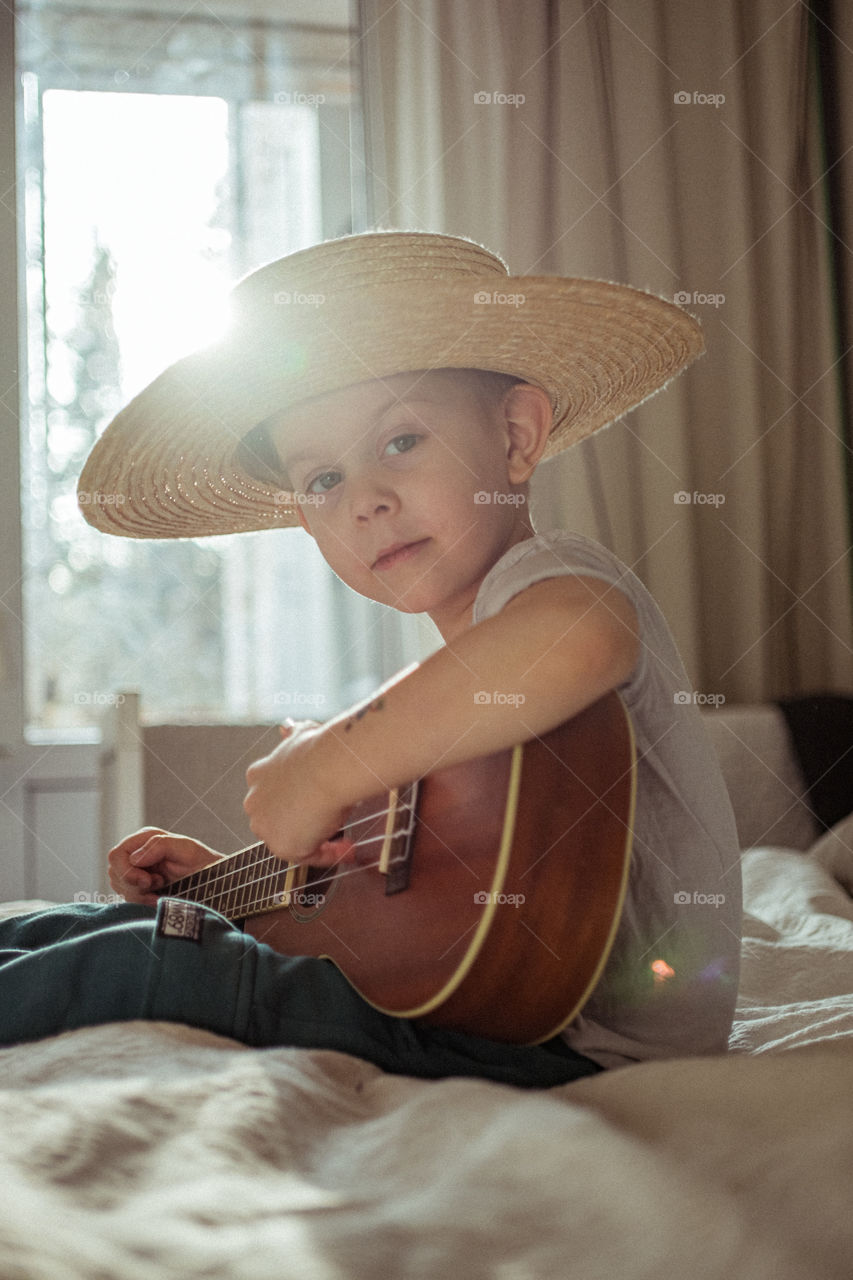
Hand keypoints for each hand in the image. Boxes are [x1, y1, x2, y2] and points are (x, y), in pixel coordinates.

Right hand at [108, 827, 222, 904]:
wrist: (214, 883)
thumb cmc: (203, 863)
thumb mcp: (186, 849)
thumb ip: (160, 846)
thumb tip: (134, 858)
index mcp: (145, 838)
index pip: (117, 855)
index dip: (127, 871)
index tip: (148, 882)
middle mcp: (138, 853)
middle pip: (115, 872)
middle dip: (134, 885)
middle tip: (159, 885)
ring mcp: (137, 871)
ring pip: (119, 887)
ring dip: (139, 894)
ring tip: (161, 890)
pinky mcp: (139, 888)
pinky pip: (128, 898)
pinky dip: (142, 902)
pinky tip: (158, 899)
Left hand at [243, 721, 356, 867]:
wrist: (327, 766)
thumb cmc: (320, 749)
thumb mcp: (302, 733)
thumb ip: (295, 735)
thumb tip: (292, 727)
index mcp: (258, 776)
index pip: (275, 796)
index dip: (300, 801)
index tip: (321, 801)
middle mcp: (255, 803)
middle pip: (280, 822)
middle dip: (305, 824)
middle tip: (334, 823)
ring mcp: (265, 827)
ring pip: (293, 840)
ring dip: (318, 841)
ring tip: (345, 841)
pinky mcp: (282, 846)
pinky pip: (309, 857)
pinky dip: (330, 855)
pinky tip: (348, 849)